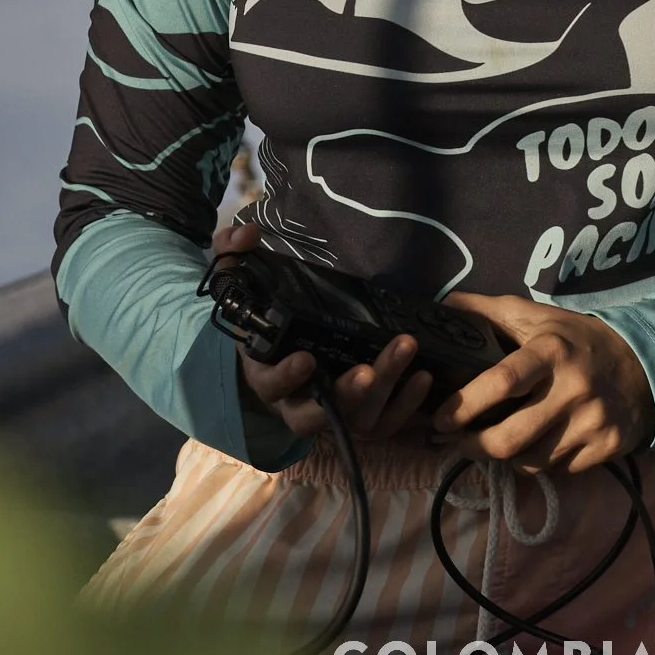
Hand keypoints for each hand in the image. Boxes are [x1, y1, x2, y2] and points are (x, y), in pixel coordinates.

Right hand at [210, 219, 434, 442]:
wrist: (279, 350)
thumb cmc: (262, 317)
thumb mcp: (239, 282)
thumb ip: (233, 252)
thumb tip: (248, 232)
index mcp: (264, 373)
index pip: (271, 384)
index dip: (286, 377)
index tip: (306, 359)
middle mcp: (295, 401)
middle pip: (316, 414)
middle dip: (344, 395)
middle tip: (366, 372)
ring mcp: (329, 412)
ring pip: (355, 418)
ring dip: (385, 389)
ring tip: (405, 351)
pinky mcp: (358, 416)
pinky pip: (383, 422)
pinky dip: (404, 405)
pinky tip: (421, 375)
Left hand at [429, 292, 654, 475]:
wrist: (644, 366)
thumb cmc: (578, 341)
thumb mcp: (539, 318)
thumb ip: (491, 311)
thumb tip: (445, 307)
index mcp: (552, 351)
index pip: (502, 382)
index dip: (465, 404)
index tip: (441, 418)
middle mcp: (573, 389)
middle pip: (510, 438)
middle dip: (473, 446)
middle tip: (455, 441)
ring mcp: (592, 424)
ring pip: (529, 461)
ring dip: (501, 458)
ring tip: (488, 444)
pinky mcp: (605, 449)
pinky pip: (555, 470)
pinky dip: (535, 463)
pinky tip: (529, 448)